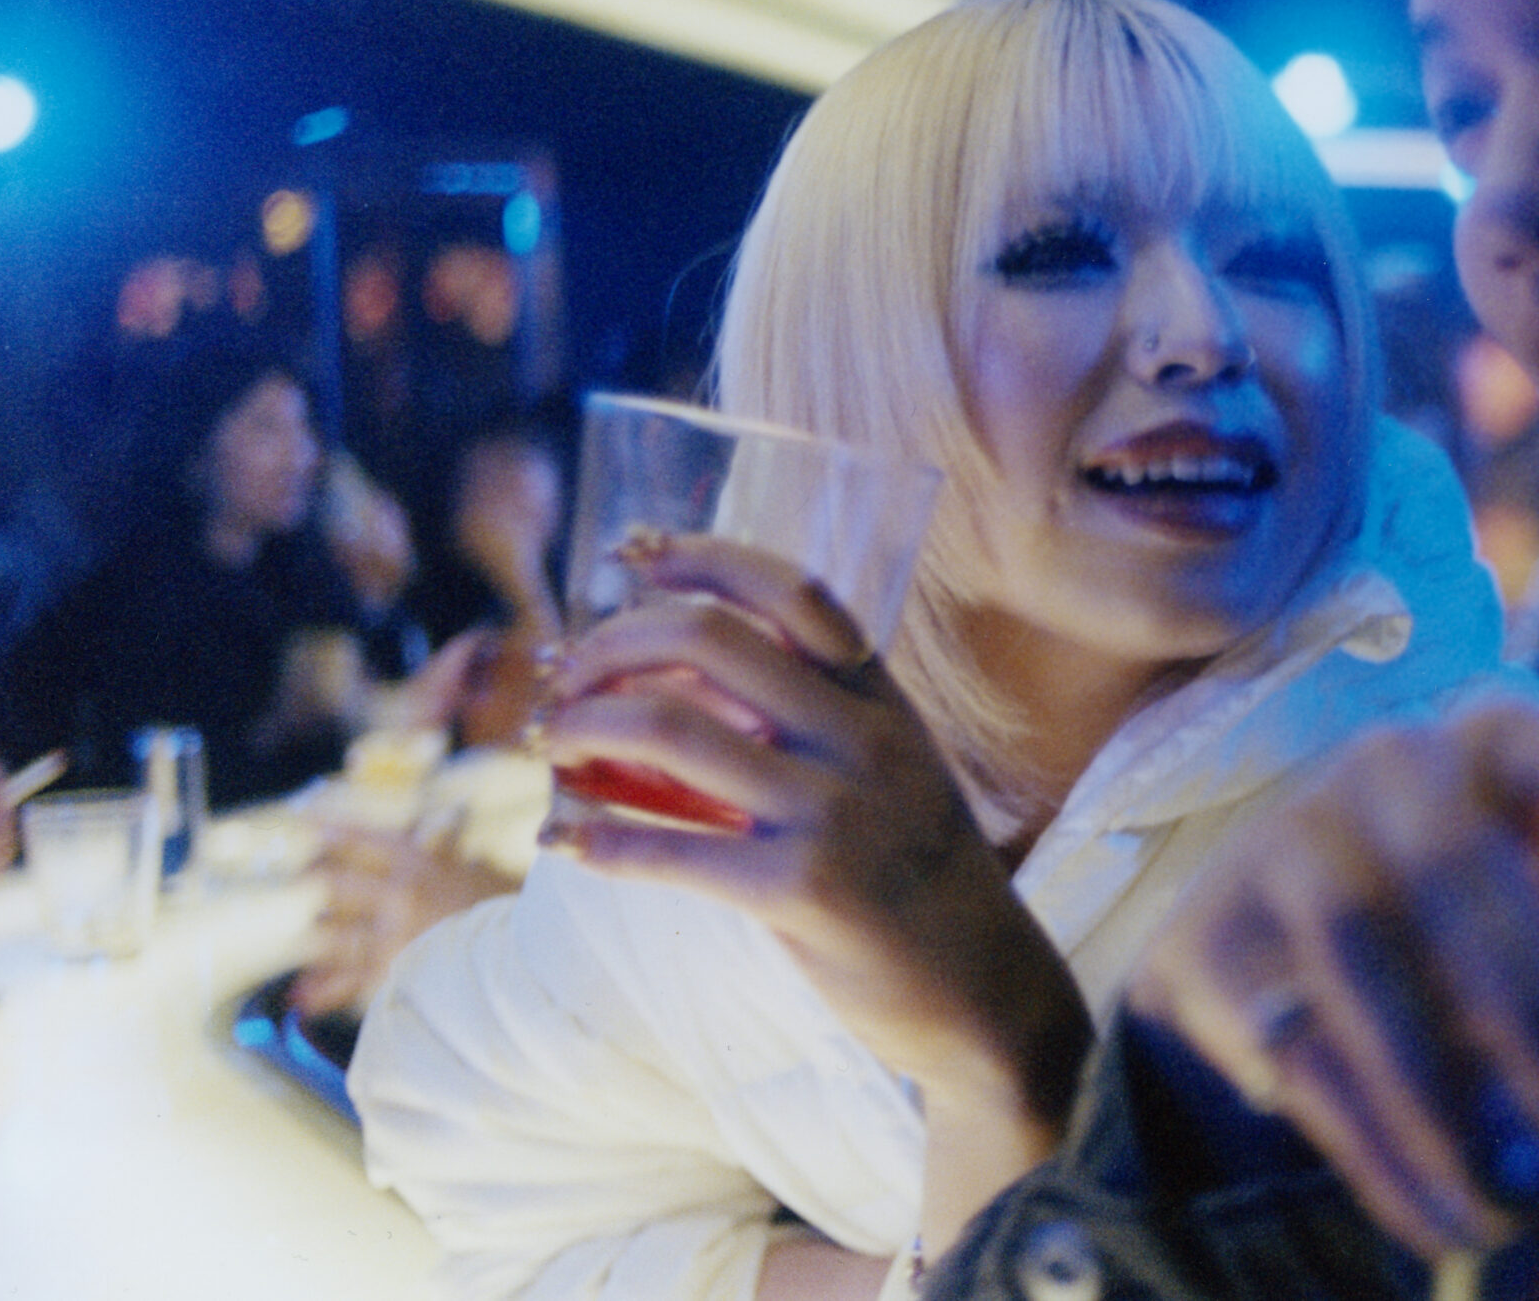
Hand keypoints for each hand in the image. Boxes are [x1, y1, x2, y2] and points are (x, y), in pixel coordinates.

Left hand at [291, 821, 519, 1015]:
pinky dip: (319, 991)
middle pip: (332, 882)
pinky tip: (300, 996)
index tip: (304, 821)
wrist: (530, 958)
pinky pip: (345, 983)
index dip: (329, 829)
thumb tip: (442, 827)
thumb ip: (451, 851)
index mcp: (421, 862)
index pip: (362, 838)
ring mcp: (392, 939)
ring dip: (316, 933)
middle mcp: (398, 896)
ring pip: (330, 934)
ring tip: (309, 930)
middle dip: (312, 879)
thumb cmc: (510, 908)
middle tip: (303, 878)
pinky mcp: (393, 977)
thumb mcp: (481, 869)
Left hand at [535, 534, 1091, 1129]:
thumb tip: (681, 681)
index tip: (631, 552)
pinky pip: (670, 849)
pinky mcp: (799, 889)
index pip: (790, 592)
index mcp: (880, 699)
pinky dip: (599, 838)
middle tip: (567, 673)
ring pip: (671, 732)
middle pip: (711, 642)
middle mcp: (859, 739)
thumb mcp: (891, 770)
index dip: (701, 556)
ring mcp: (831, 812)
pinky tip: (563, 838)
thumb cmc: (917, 875)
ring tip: (553, 743)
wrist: (984, 986)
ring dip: (586, 729)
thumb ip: (815, 718)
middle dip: (614, 645)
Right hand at [1130, 697, 1538, 1259]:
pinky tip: (1451, 1217)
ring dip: (1453, 1079)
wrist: (1270, 932)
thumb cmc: (1487, 936)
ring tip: (1533, 1181)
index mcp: (1510, 736)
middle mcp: (1392, 766)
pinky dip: (1382, 1143)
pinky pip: (1296, 1043)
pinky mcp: (1210, 938)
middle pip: (1460, 859)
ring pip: (1364, 950)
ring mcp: (1287, 841)